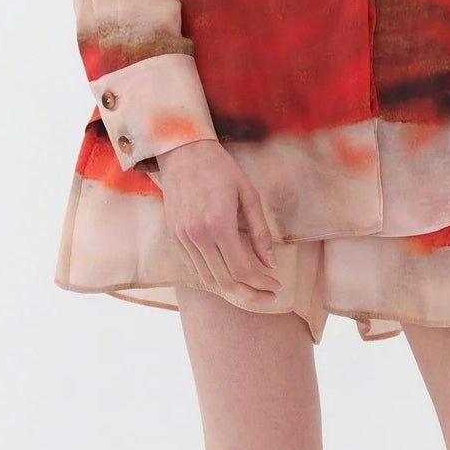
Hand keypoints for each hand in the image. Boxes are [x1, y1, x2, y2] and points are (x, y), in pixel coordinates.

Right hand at [142, 139, 283, 302]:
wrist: (182, 153)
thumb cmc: (220, 169)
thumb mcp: (249, 195)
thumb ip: (260, 232)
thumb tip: (270, 264)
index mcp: (218, 223)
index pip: (242, 269)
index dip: (261, 283)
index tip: (276, 286)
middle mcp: (197, 235)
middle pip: (225, 281)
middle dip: (250, 294)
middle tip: (269, 297)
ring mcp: (182, 238)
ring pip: (208, 279)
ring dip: (232, 291)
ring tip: (252, 293)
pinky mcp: (173, 237)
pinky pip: (194, 269)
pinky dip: (213, 279)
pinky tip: (229, 279)